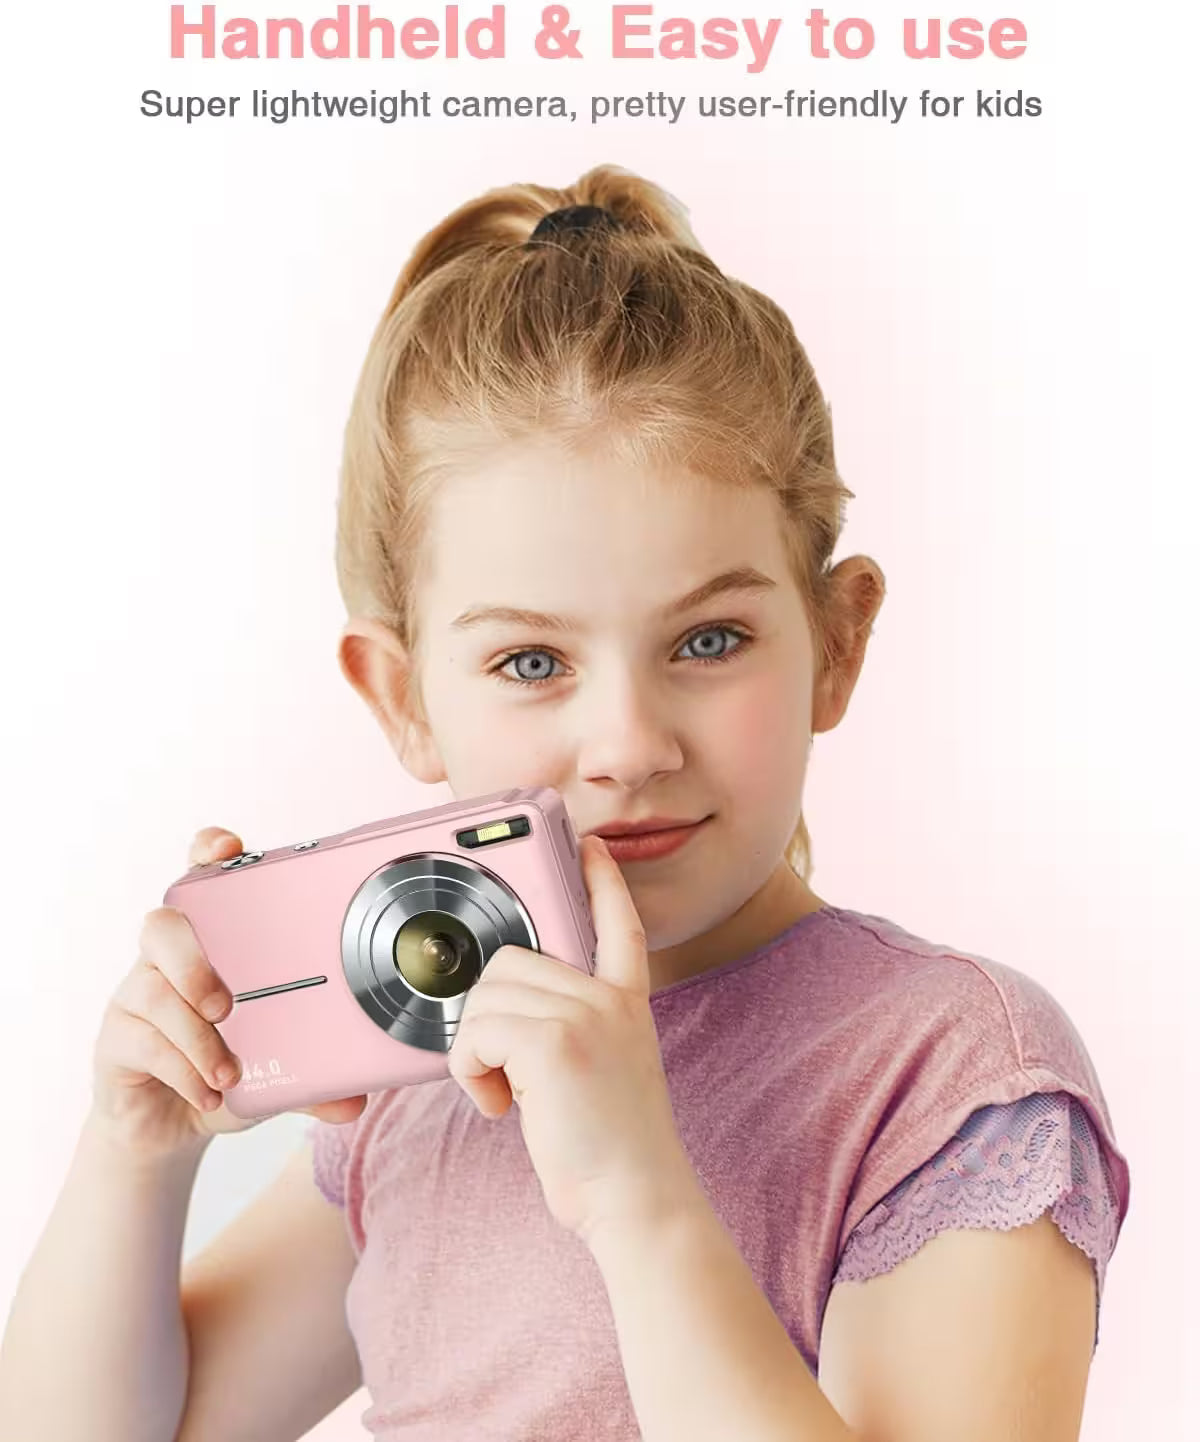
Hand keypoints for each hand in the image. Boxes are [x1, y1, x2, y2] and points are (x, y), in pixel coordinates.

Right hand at [89, 827, 366, 1160]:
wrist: (171, 1126)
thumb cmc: (226, 1071)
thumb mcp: (278, 1072)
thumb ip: (315, 1079)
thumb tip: (355, 1099)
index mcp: (211, 945)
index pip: (201, 879)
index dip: (207, 853)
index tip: (228, 847)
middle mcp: (168, 959)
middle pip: (162, 925)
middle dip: (193, 959)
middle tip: (226, 1005)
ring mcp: (136, 995)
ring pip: (151, 989)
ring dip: (194, 1035)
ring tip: (227, 1071)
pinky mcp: (115, 1039)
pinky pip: (141, 1041)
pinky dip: (181, 1070)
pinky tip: (207, 1094)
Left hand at [447, 834, 699, 1247]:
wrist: (638, 1200)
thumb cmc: (611, 1150)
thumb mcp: (608, 1067)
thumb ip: (576, 1024)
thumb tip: (512, 1012)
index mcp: (626, 1002)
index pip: (619, 923)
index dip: (603, 881)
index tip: (589, 846)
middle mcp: (610, 1000)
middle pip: (513, 958)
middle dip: (488, 1011)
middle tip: (502, 1068)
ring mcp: (585, 1016)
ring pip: (487, 995)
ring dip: (474, 1049)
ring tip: (502, 1093)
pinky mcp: (554, 1044)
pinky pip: (478, 1031)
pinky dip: (470, 1071)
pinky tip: (498, 1106)